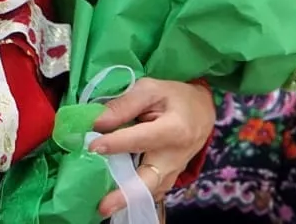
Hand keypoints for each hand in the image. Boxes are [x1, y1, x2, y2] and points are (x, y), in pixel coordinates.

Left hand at [87, 79, 215, 216]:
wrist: (202, 112)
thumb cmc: (175, 98)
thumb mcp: (151, 89)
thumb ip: (124, 105)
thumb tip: (96, 122)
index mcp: (175, 129)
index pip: (141, 139)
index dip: (116, 143)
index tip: (93, 147)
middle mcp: (175, 157)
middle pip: (150, 180)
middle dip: (125, 195)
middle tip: (103, 206)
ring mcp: (173, 171)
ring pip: (148, 190)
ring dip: (126, 198)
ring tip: (103, 205)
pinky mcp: (167, 178)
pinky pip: (150, 190)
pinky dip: (133, 195)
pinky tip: (112, 196)